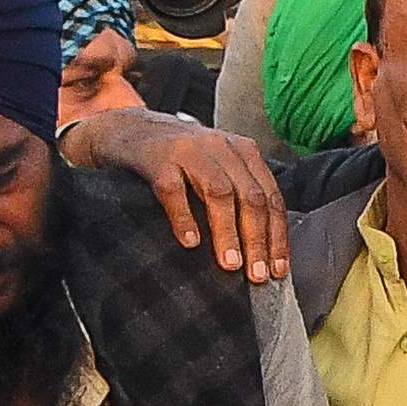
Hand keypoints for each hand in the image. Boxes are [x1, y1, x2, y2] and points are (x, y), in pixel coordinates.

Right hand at [61, 107, 288, 281]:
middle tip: (257, 276)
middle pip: (250, 197)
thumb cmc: (180, 160)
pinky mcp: (158, 158)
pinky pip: (174, 190)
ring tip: (230, 265)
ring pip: (219, 193)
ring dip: (227, 232)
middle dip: (257, 240)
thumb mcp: (218, 168)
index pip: (270, 198)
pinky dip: (184, 218)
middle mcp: (221, 147)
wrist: (128, 130)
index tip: (278, 270)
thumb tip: (264, 253)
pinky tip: (190, 243)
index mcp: (243, 152)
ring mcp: (189, 150)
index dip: (277, 236)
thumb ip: (241, 197)